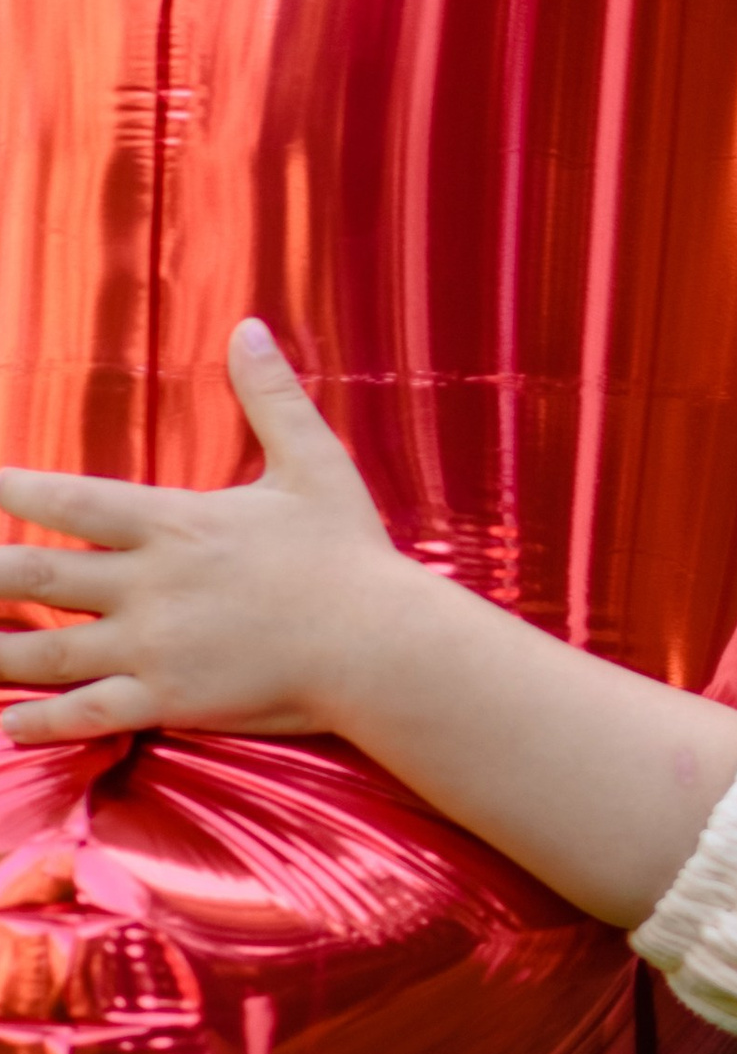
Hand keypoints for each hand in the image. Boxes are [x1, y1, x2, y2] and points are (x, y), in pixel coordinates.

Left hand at [0, 320, 416, 744]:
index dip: (7, 490)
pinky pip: (86, 715)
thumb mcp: (315, 464)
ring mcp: (154, 648)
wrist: (383, 643)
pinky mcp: (171, 700)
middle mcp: (149, 585)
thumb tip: (249, 328)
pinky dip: (40, 724)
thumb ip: (271, 397)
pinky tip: (9, 726)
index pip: (67, 501)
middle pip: (30, 577)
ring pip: (43, 652)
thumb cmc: (353, 555)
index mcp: (176, 524)